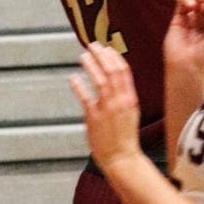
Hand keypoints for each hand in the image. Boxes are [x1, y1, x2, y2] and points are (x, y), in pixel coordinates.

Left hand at [69, 43, 141, 170]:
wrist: (123, 158)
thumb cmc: (125, 137)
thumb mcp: (130, 112)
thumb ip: (123, 97)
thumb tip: (114, 83)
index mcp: (130, 98)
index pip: (124, 71)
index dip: (114, 57)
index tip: (107, 48)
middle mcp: (120, 100)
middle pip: (112, 71)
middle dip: (102, 56)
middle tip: (93, 45)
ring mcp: (108, 109)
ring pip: (100, 80)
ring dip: (91, 66)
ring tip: (82, 56)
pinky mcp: (95, 118)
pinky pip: (86, 98)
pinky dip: (79, 86)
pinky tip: (73, 77)